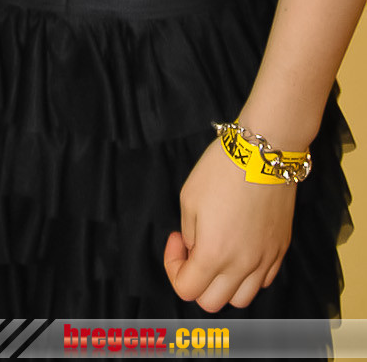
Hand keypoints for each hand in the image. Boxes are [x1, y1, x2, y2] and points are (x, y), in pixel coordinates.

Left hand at [164, 138, 295, 310]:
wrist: (265, 152)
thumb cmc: (222, 170)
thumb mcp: (189, 198)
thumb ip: (189, 234)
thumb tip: (195, 251)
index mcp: (214, 254)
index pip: (187, 290)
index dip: (173, 267)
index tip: (176, 240)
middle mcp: (242, 266)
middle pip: (213, 302)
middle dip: (196, 281)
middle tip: (193, 250)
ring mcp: (265, 260)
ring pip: (241, 299)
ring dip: (223, 285)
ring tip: (218, 254)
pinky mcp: (281, 251)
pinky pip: (263, 281)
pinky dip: (247, 276)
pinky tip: (240, 248)